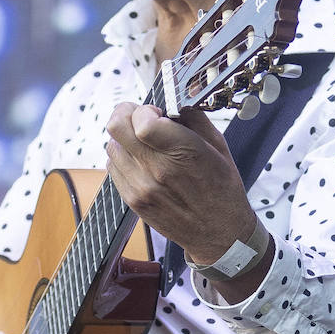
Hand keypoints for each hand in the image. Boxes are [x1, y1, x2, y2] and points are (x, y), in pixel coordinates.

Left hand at [104, 103, 259, 269]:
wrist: (219, 234)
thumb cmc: (222, 189)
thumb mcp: (219, 146)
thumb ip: (193, 117)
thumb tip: (173, 99)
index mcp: (184, 153)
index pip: (142, 121)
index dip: (145, 110)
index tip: (156, 112)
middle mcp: (158, 170)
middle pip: (117, 127)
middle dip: (126, 114)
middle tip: (140, 117)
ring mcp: (142, 187)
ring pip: (112, 145)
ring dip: (125, 138)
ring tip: (144, 143)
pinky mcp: (133, 200)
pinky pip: (113, 166)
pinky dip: (123, 157)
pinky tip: (141, 161)